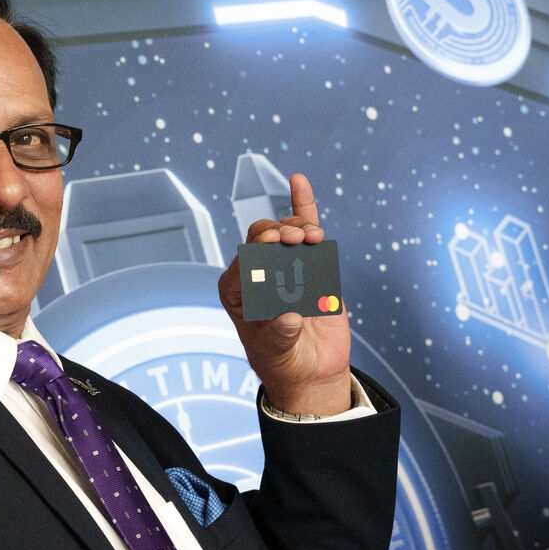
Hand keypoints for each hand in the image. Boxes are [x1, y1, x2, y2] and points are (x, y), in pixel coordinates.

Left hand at [217, 172, 351, 415]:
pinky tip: (297, 180)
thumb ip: (280, 334)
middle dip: (276, 233)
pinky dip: (302, 205)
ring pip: (285, 232)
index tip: (275, 244)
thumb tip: (289, 318)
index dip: (257, 249)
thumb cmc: (283, 361)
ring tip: (312, 237)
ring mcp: (283, 264)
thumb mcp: (277, 352)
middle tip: (296, 240)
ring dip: (298, 227)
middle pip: (260, 238)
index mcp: (237, 289)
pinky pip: (305, 229)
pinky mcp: (309, 263)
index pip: (242, 260)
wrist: (311, 370)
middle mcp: (257, 271)